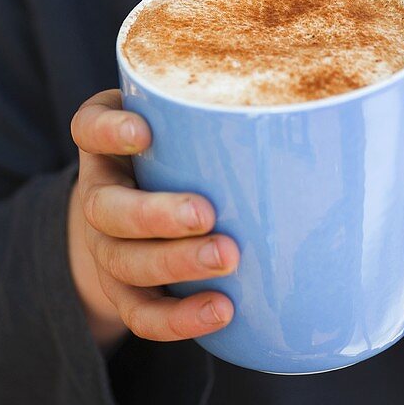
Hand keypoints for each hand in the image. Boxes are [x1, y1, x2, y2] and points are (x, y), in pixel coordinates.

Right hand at [69, 89, 239, 344]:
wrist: (127, 217)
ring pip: (125, 263)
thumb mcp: (183, 116)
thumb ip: (224, 97)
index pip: (89, 127)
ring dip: (176, 265)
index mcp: (109, 143)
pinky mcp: (125, 291)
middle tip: (206, 212)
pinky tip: (223, 311)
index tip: (145, 131)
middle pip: (107, 209)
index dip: (109, 131)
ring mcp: (107, 247)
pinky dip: (180, 319)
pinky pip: (142, 315)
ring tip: (228, 258)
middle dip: (156, 215)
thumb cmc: (177, 150)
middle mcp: (99, 194)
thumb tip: (314, 85)